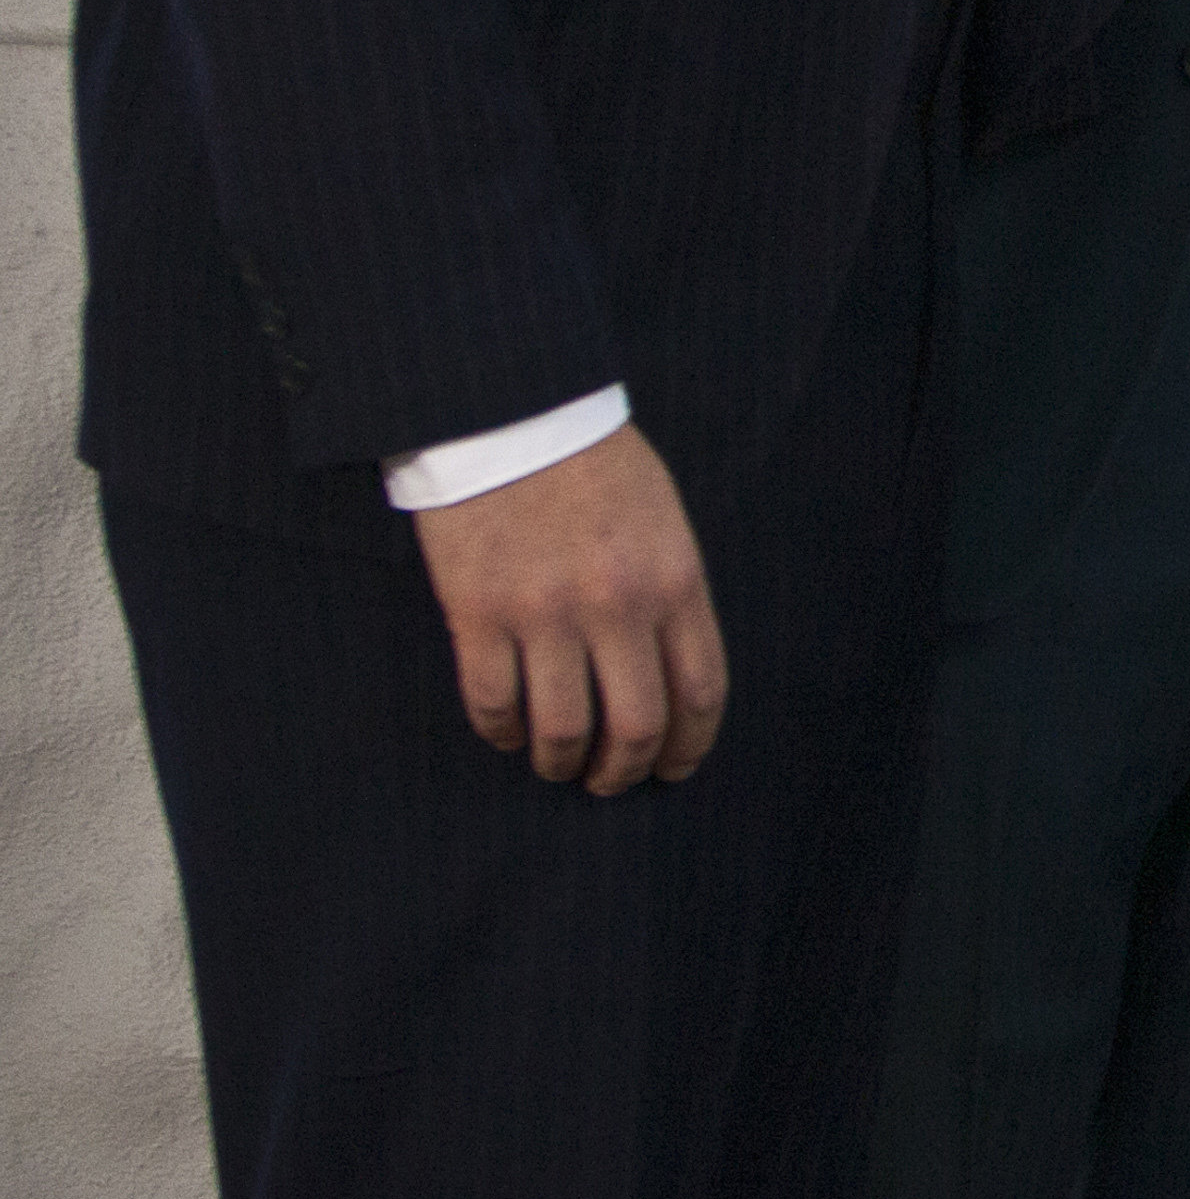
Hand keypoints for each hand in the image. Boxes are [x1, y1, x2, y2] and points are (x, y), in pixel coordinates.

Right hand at [410, 424, 726, 793]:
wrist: (514, 415)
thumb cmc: (596, 467)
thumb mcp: (665, 522)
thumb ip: (671, 594)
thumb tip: (667, 670)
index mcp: (675, 582)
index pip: (699, 690)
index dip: (690, 745)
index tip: (676, 770)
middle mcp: (617, 607)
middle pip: (636, 726)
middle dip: (626, 770)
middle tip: (612, 783)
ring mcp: (546, 614)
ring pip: (563, 729)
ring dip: (563, 764)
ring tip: (560, 767)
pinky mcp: (480, 614)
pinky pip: (494, 703)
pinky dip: (503, 733)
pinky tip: (510, 734)